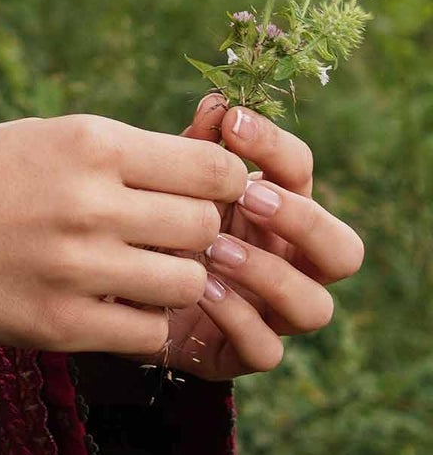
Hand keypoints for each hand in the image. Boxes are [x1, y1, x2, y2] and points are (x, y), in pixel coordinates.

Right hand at [0, 112, 248, 354]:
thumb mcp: (47, 138)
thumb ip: (126, 156)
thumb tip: (213, 175)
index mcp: (91, 143)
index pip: (215, 168)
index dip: (225, 185)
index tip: (206, 194)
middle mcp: (91, 202)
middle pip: (206, 227)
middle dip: (200, 236)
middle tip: (170, 240)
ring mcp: (77, 267)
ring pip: (187, 284)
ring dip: (175, 283)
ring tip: (138, 275)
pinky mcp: (59, 325)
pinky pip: (148, 333)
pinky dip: (142, 324)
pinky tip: (113, 307)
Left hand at [162, 95, 364, 377]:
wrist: (110, 290)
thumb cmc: (153, 224)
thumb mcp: (169, 184)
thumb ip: (193, 148)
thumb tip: (216, 101)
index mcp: (277, 212)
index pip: (302, 174)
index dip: (276, 148)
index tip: (232, 125)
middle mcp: (290, 264)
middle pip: (342, 250)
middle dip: (301, 220)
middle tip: (247, 197)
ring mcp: (273, 313)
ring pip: (314, 306)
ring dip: (270, 274)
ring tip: (217, 249)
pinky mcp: (242, 353)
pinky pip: (266, 349)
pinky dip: (236, 318)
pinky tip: (198, 290)